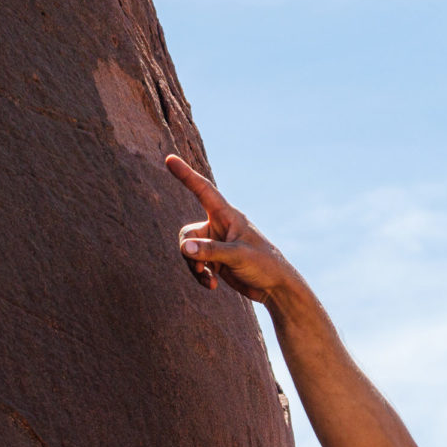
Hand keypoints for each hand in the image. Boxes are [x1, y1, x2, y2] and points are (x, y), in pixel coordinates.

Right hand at [165, 154, 296, 303]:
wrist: (276, 287)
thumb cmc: (264, 264)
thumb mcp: (237, 256)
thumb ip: (210, 251)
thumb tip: (185, 248)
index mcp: (228, 216)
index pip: (203, 190)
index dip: (186, 175)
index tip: (170, 159)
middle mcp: (220, 226)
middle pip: (188, 233)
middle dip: (188, 251)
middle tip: (200, 266)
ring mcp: (216, 243)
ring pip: (189, 250)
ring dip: (194, 266)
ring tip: (209, 279)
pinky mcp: (216, 259)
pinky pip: (196, 263)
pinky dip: (200, 275)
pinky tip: (212, 285)